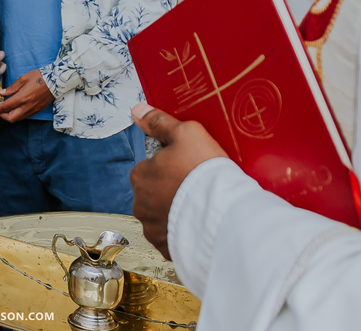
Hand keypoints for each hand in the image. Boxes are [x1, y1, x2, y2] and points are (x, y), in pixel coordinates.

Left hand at [0, 68, 53, 122]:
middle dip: (2, 116)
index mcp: (22, 98)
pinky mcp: (38, 110)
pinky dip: (19, 114)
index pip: (6, 107)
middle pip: (11, 118)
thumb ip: (12, 87)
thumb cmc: (39, 77)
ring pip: (18, 118)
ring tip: (8, 108)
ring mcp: (33, 110)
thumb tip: (2, 93)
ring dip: (11, 115)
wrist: (56, 81)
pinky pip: (26, 116)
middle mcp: (27, 106)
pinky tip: (18, 107)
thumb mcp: (23, 78)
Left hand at [129, 104, 228, 258]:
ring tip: (200, 207)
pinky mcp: (167, 250)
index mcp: (140, 176)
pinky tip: (200, 225)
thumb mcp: (186, 133)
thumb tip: (138, 111)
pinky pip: (173, 239)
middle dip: (169, 191)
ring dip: (175, 213)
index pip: (148, 167)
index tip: (187, 167)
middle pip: (153, 193)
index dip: (169, 165)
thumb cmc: (204, 172)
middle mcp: (140, 205)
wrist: (222, 215)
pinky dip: (183, 233)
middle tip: (195, 187)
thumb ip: (159, 122)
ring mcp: (153, 230)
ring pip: (162, 217)